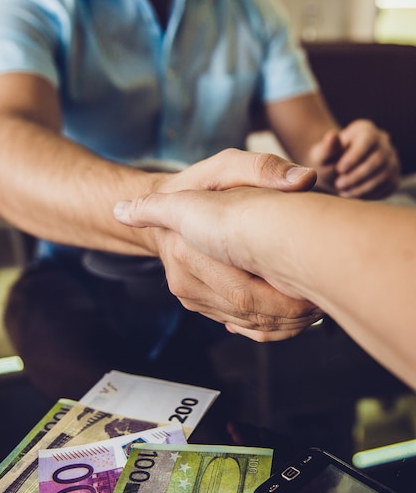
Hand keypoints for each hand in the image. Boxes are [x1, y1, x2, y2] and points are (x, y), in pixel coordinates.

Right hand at [115, 149, 321, 340]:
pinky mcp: (197, 303)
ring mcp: (189, 295)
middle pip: (247, 310)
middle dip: (292, 313)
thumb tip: (305, 178)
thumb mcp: (227, 166)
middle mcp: (184, 277)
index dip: (286, 299)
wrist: (166, 212)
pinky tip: (296, 315)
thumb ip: (262, 169)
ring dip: (286, 323)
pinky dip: (271, 326)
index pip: (244, 290)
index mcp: (189, 247)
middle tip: (326, 302)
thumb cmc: (201, 186)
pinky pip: (239, 325)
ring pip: (246, 323)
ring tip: (317, 307)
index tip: (318, 293)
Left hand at [309, 120, 400, 198]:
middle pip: (379, 159)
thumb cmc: (328, 160)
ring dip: (363, 187)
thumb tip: (331, 136)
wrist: (335, 171)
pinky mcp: (393, 176)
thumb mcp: (322, 154)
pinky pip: (387, 186)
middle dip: (358, 175)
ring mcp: (390, 158)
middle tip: (338, 184)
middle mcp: (382, 141)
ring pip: (385, 174)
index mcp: (365, 129)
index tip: (339, 169)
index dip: (355, 156)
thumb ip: (327, 147)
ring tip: (343, 192)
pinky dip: (370, 194)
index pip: (368, 139)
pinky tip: (353, 195)